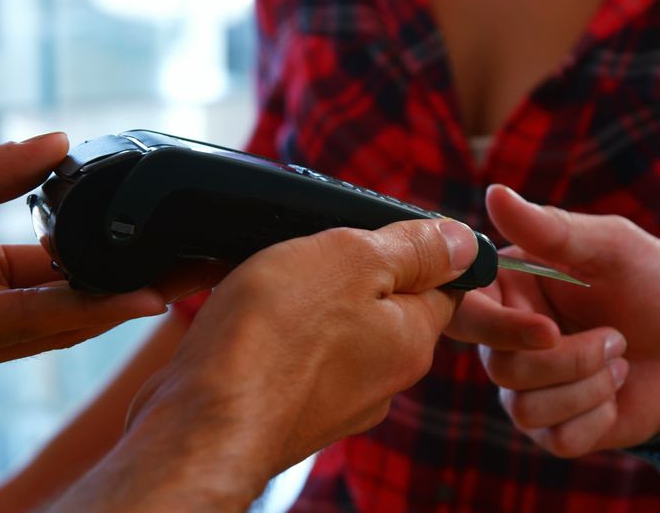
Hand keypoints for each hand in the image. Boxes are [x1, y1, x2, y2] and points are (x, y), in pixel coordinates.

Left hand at [0, 133, 168, 379]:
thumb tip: (57, 144)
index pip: (59, 266)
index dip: (112, 252)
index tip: (164, 237)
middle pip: (78, 300)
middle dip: (144, 284)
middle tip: (202, 265)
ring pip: (66, 319)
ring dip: (130, 303)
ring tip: (186, 283)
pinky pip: (29, 323)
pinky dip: (85, 311)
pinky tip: (132, 299)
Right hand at [54, 218, 478, 511]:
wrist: (197, 427)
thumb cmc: (271, 339)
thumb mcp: (350, 261)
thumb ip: (411, 249)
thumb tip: (461, 243)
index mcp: (412, 340)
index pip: (443, 285)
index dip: (414, 248)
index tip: (372, 233)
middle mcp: (384, 380)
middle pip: (385, 305)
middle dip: (351, 273)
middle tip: (308, 254)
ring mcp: (335, 403)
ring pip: (334, 330)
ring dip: (306, 302)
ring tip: (268, 288)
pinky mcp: (289, 414)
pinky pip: (294, 357)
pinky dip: (275, 335)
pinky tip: (246, 324)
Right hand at [447, 185, 659, 456]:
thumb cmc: (656, 281)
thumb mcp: (612, 246)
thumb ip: (551, 228)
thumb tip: (494, 193)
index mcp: (510, 289)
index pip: (464, 313)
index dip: (497, 328)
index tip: (549, 329)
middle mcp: (508, 338)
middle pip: (500, 367)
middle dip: (570, 360)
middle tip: (618, 337)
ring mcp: (529, 386)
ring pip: (525, 408)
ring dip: (588, 387)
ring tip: (622, 359)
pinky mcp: (556, 426)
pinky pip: (556, 439)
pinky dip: (597, 417)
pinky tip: (618, 391)